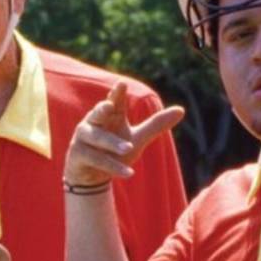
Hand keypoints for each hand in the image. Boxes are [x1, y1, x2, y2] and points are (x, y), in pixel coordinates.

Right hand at [64, 82, 184, 187]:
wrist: (92, 177)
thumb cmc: (115, 151)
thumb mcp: (138, 138)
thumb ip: (157, 125)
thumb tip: (182, 109)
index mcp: (109, 115)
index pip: (114, 101)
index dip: (117, 93)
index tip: (121, 84)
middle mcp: (92, 122)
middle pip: (97, 113)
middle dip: (101, 109)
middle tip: (109, 105)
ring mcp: (83, 139)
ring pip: (97, 138)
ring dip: (112, 143)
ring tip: (129, 148)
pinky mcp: (78, 155)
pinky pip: (96, 159)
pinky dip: (112, 166)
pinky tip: (129, 174)